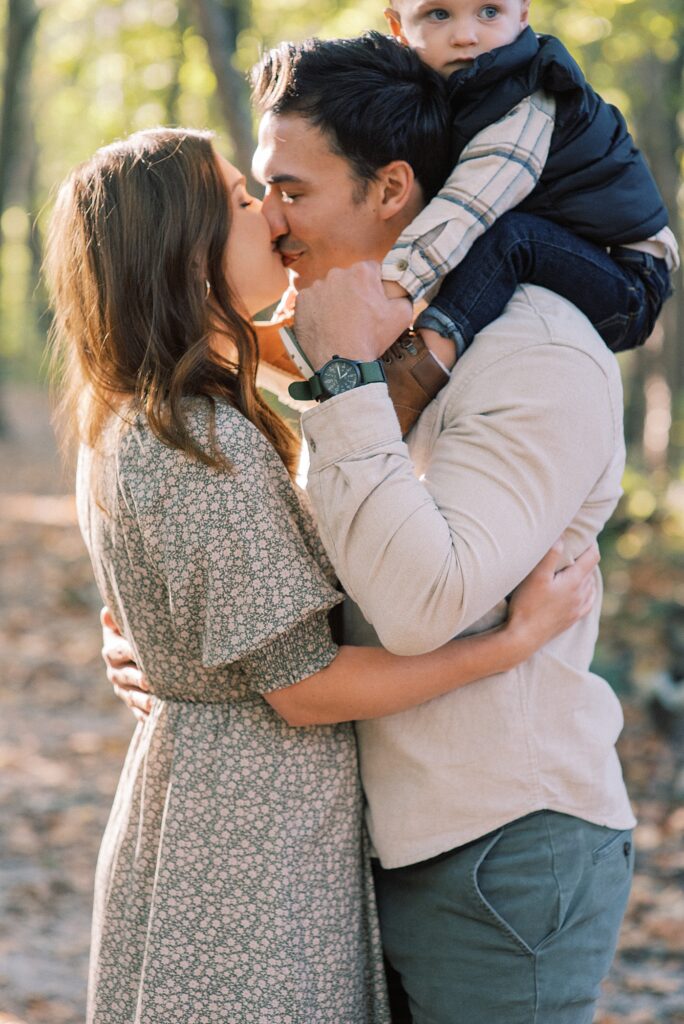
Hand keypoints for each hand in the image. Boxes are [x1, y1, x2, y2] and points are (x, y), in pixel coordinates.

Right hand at [101, 607, 152, 721]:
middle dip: (137, 679)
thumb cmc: (134, 634)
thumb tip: (106, 612)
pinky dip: (147, 715)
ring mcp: (123, 690)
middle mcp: (115, 672)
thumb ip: (119, 619)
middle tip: (150, 681)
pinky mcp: (133, 704)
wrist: (137, 656)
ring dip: (143, 701)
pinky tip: (157, 717)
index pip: (119, 651)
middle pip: (126, 676)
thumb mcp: (125, 625)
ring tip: (155, 703)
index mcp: (112, 651)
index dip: (129, 652)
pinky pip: (139, 712)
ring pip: (132, 697)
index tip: (140, 653)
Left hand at [294, 261, 411, 369]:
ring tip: (341, 323)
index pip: (372, 270)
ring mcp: (316, 287)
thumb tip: (399, 288)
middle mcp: (336, 274)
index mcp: (362, 272)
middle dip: (353, 293)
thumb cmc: (371, 339)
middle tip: (357, 316)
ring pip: (329, 290)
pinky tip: (326, 325)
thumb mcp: (402, 315)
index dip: (374, 287)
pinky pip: (313, 302)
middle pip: (348, 279)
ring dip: (335, 301)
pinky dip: (318, 311)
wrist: (341, 363)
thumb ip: (403, 294)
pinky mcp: (302, 301)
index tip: (373, 302)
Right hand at [506, 542, 599, 659]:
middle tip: (576, 548)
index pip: (592, 558)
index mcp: (574, 582)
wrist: (524, 637)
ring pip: (590, 586)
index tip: (587, 536)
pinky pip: (588, 602)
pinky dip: (588, 592)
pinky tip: (584, 592)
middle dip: (586, 558)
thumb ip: (551, 555)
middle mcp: (580, 595)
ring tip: (576, 567)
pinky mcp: (572, 619)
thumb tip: (562, 537)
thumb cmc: (528, 604)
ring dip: (586, 575)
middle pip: (591, 571)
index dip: (592, 545)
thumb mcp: (536, 576)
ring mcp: (578, 609)